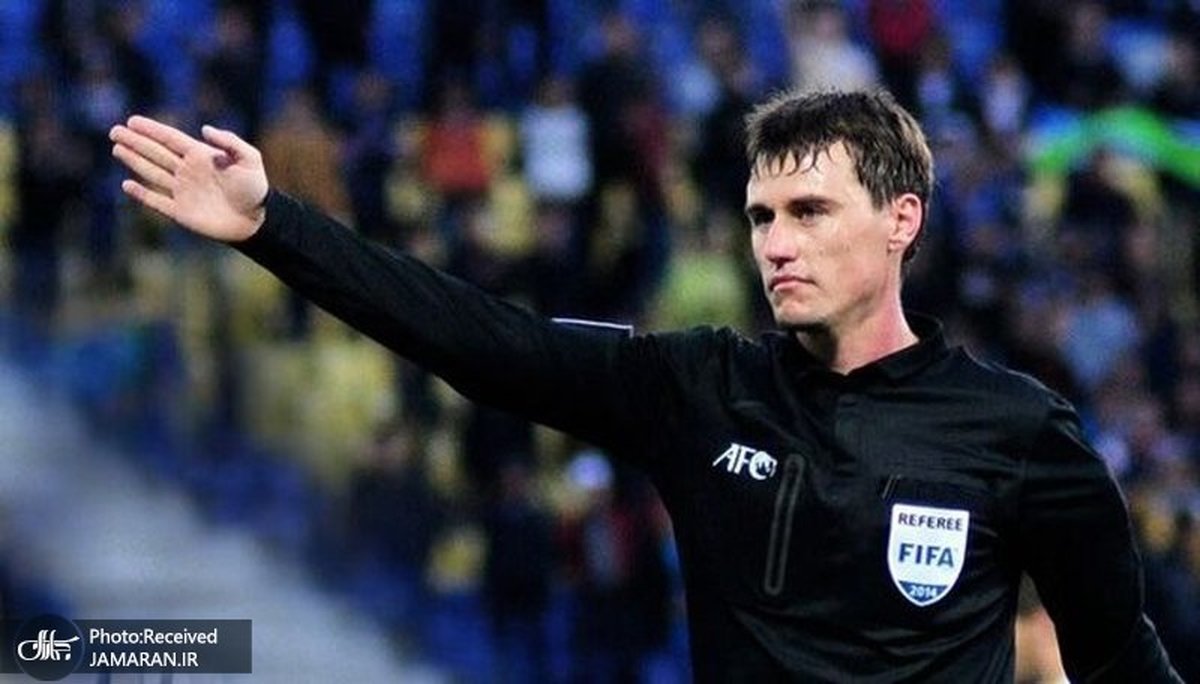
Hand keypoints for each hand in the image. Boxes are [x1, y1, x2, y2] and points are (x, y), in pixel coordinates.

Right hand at [109, 116, 268, 241]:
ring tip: (117, 148)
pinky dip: (142, 194)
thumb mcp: (250, 159)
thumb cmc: (256, 189)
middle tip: (114, 131)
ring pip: (152, 172)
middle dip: (135, 142)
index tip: (132, 121)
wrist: (257, 221)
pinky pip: (157, 201)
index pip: (170, 139)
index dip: (151, 130)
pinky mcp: (181, 212)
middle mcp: (188, 171)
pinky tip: (127, 185)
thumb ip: (230, 142)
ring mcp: (183, 191)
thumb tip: (203, 129)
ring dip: (134, 161)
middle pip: (156, 153)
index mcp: (201, 156)